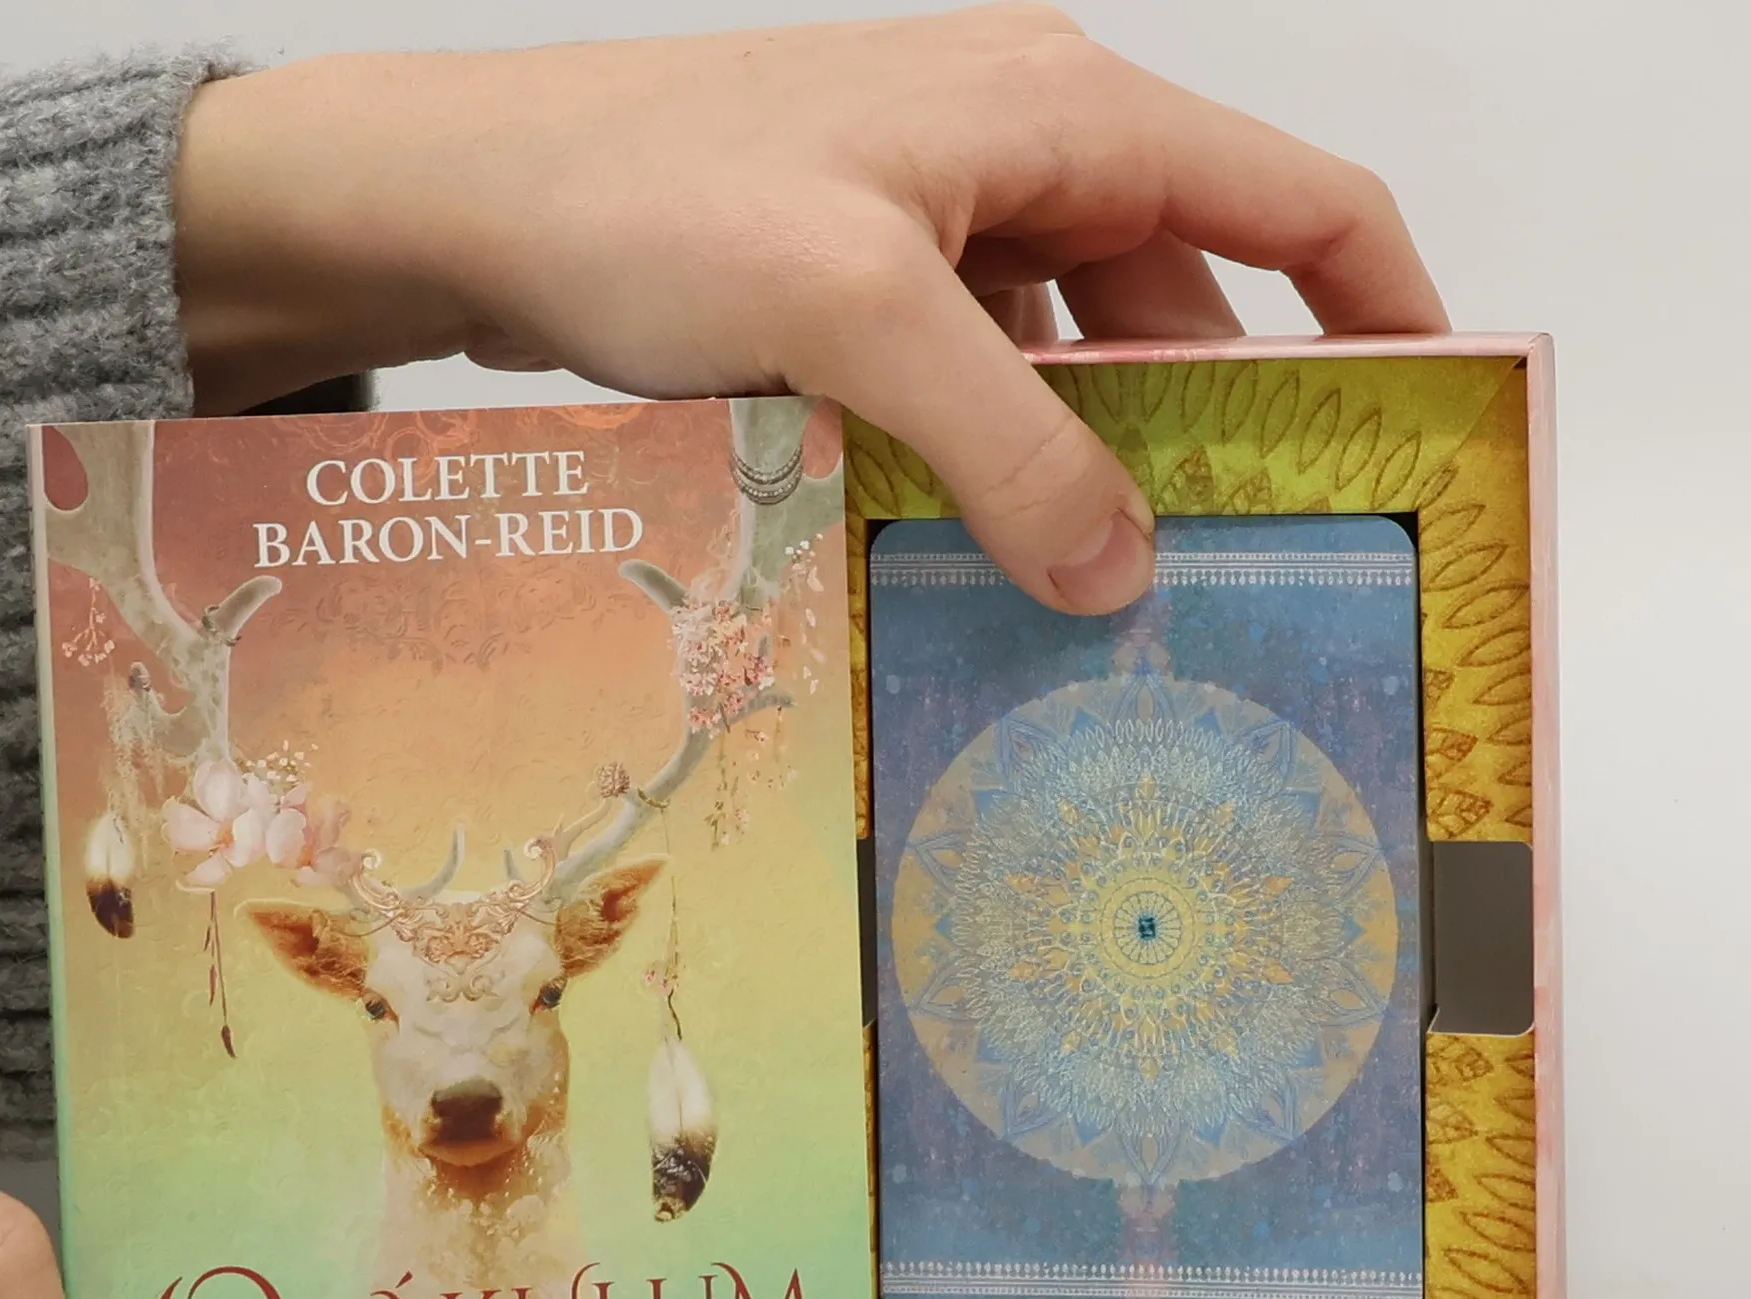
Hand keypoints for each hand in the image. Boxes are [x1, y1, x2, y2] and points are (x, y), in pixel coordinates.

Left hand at [172, 7, 1444, 615]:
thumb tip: (1118, 568)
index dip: (1385, 311)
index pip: (1297, 204)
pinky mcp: (864, 280)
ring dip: (1089, 462)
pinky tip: (976, 541)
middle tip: (1236, 568)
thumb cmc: (645, 200)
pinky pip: (977, 379)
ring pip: (1072, 356)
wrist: (473, 201)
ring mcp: (938, 220)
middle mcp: (1019, 154)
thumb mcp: (857, 316)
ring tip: (1098, 585)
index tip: (1424, 426)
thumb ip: (1008, 441)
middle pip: (1185, 301)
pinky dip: (993, 458)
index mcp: (1064, 115)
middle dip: (1217, 429)